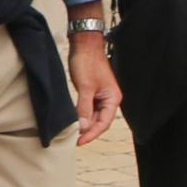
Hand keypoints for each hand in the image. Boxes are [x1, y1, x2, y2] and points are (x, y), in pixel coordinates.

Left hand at [70, 26, 120, 145]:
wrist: (84, 44)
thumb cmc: (87, 63)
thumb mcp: (85, 87)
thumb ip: (84, 109)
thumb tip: (83, 127)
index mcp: (113, 99)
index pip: (104, 123)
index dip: (92, 134)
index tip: (80, 142)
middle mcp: (109, 99)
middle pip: (100, 121)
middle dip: (88, 131)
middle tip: (74, 141)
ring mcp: (101, 96)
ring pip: (93, 116)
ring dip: (85, 125)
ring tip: (73, 134)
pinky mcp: (92, 92)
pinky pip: (88, 109)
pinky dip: (82, 116)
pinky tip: (74, 121)